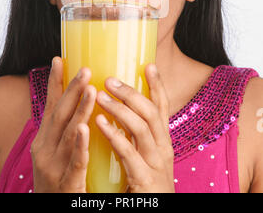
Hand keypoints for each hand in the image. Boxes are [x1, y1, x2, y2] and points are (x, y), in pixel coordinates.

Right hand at [31, 57, 96, 192]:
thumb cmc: (58, 181)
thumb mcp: (55, 153)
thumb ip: (65, 131)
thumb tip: (80, 106)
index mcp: (43, 140)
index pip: (49, 106)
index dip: (54, 83)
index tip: (58, 59)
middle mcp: (44, 149)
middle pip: (59, 114)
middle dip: (72, 90)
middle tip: (85, 68)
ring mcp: (52, 167)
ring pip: (68, 134)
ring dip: (80, 110)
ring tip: (91, 89)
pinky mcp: (65, 184)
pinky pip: (75, 162)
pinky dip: (79, 144)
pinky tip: (85, 129)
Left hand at [95, 64, 174, 192]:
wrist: (154, 212)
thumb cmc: (146, 181)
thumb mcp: (146, 154)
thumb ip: (137, 133)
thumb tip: (122, 108)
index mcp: (162, 139)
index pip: (163, 106)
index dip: (158, 84)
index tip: (149, 64)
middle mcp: (163, 147)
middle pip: (151, 112)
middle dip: (131, 93)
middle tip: (109, 79)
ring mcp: (156, 163)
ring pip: (141, 128)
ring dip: (120, 109)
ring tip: (99, 95)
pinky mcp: (145, 179)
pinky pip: (128, 153)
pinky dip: (114, 135)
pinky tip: (99, 123)